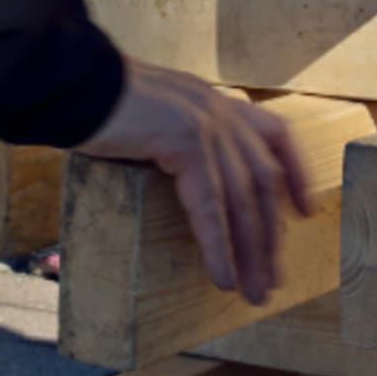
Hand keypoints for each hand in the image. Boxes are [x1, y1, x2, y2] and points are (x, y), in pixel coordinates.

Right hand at [78, 60, 312, 302]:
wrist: (71, 83)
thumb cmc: (100, 105)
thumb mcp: (156, 117)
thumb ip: (181, 137)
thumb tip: (190, 177)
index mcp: (217, 102)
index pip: (276, 135)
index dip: (295, 174)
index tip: (306, 211)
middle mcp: (221, 110)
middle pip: (262, 181)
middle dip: (270, 235)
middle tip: (272, 280)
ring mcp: (207, 123)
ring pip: (242, 200)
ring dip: (250, 253)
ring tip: (253, 292)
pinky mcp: (186, 141)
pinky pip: (210, 206)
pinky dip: (219, 246)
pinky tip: (223, 276)